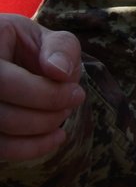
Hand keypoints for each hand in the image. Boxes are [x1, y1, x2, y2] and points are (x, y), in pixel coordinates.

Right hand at [0, 14, 84, 162]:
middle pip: (1, 115)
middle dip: (45, 115)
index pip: (4, 82)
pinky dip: (28, 149)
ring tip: (62, 117)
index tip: (77, 93)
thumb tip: (59, 72)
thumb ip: (59, 48)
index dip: (44, 93)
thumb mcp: (44, 37)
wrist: (6, 60)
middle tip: (71, 105)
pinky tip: (54, 138)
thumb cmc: (27, 48)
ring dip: (38, 133)